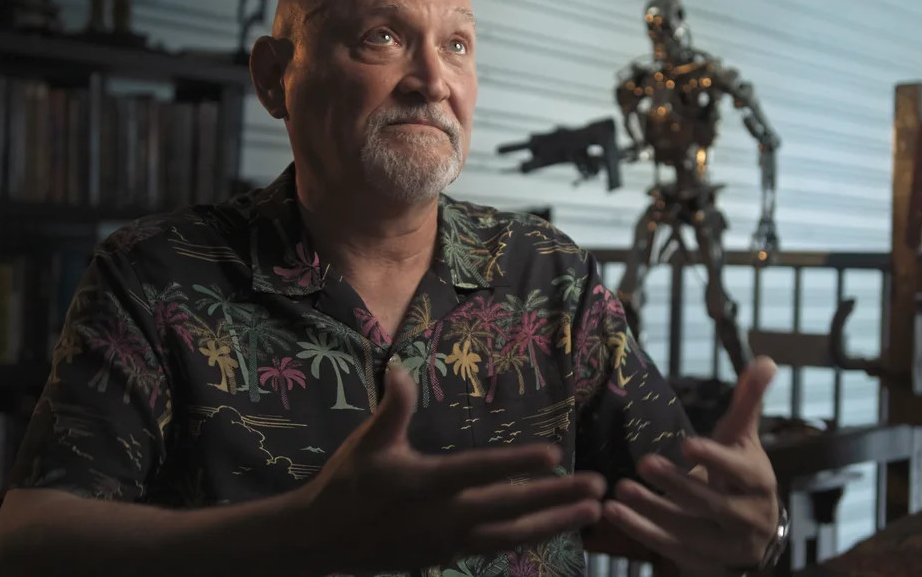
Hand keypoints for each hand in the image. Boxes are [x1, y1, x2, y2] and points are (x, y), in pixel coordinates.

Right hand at [295, 366, 605, 572]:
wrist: (322, 541)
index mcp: (424, 483)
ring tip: (593, 511)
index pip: (480, 471)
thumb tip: (401, 367)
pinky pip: (498, 546)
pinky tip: (558, 526)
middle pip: (510, 507)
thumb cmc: (347, 483)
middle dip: (557, 497)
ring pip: (513, 535)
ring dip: (555, 522)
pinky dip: (530, 537)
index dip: (518, 463)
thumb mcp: (367, 442)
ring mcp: (449, 542)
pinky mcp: (449, 555)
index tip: (555, 454)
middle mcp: (443, 517)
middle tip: (599, 487)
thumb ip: (392, 407)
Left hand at [604, 358, 780, 573]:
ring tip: (620, 489)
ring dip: (653, 510)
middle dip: (676, 484)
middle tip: (643, 462)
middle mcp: (748, 516)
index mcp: (758, 480)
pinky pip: (671, 549)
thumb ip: (748, 402)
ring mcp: (726, 544)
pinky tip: (614, 512)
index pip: (739, 470)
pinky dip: (641, 532)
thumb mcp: (743, 439)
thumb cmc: (741, 473)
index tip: (686, 444)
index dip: (714, 459)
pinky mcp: (704, 560)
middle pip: (710, 502)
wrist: (753, 532)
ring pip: (688, 529)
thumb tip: (767, 360)